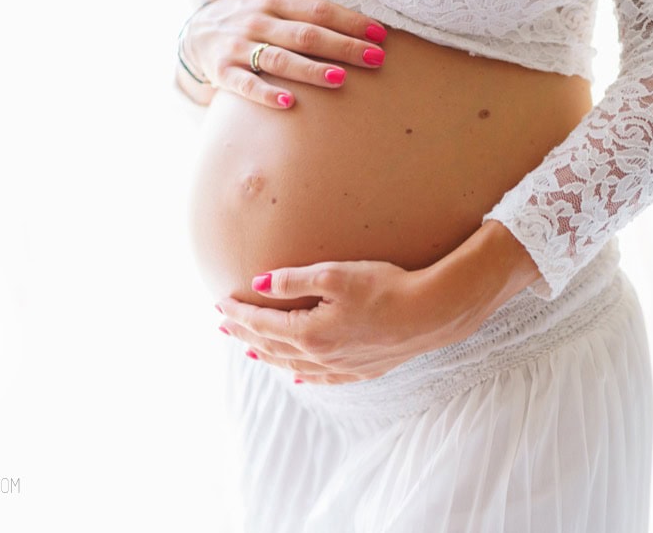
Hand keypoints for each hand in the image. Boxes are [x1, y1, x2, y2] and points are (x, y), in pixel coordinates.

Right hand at [179, 0, 387, 108]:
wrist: (193, 35)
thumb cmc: (240, 12)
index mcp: (271, 0)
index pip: (318, 10)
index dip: (350, 21)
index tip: (379, 34)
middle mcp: (256, 22)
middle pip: (306, 35)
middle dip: (343, 47)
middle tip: (375, 58)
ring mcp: (238, 48)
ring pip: (280, 60)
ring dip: (311, 70)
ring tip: (341, 79)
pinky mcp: (223, 73)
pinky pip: (246, 85)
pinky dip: (266, 94)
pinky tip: (289, 103)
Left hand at [214, 221, 542, 384]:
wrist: (432, 312)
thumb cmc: (385, 287)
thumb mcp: (334, 275)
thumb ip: (292, 279)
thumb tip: (258, 283)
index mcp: (309, 332)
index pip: (262, 322)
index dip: (239, 313)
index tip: (220, 303)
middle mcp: (320, 355)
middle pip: (271, 345)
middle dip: (244, 333)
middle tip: (222, 325)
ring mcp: (340, 367)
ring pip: (292, 363)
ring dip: (267, 354)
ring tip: (249, 348)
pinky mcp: (361, 371)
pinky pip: (321, 377)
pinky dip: (301, 373)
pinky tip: (296, 374)